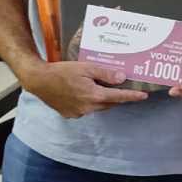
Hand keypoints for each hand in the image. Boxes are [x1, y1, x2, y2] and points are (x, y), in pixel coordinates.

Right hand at [21, 60, 148, 117]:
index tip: (143, 96)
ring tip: (100, 87)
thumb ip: (105, 74)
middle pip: (109, 103)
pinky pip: (86, 109)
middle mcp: (88, 108)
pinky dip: (89, 102)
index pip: (119, 97)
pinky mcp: (70, 114)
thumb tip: (121, 78)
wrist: (38, 80)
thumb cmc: (61, 71)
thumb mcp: (85, 67)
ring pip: (98, 107)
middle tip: (121, 87)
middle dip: (116, 96)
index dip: (132, 96)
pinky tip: (83, 92)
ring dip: (102, 99)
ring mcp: (79, 113)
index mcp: (94, 96)